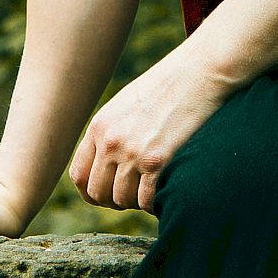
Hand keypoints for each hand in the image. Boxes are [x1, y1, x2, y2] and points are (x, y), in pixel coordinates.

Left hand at [70, 46, 232, 212]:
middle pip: (98, 193)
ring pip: (122, 200)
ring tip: (150, 190)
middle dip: (113, 201)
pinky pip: (146, 200)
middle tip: (133, 194)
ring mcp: (133, 152)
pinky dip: (154, 203)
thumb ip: (111, 133)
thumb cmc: (167, 88)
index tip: (107, 195)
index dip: (91, 192)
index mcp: (99, 127)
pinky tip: (163, 192)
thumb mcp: (126, 105)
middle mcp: (111, 141)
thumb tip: (105, 164)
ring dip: (136, 202)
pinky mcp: (158, 161)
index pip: (79, 175)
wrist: (198, 73)